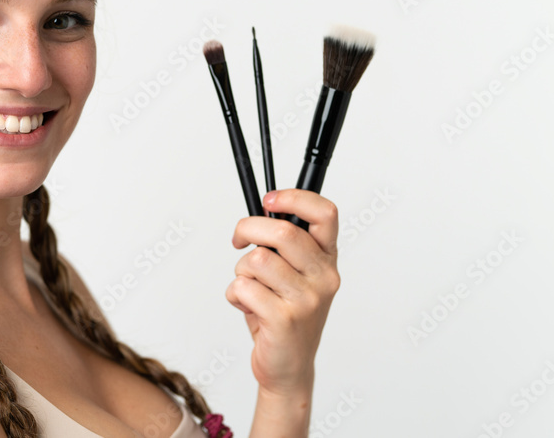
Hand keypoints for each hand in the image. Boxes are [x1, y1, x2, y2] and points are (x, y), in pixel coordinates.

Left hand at [224, 189, 339, 396]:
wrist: (288, 366)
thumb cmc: (284, 314)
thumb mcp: (293, 274)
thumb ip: (284, 245)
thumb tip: (262, 211)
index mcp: (327, 259)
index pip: (325, 214)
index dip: (295, 197)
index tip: (269, 199)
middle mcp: (324, 277)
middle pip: (282, 232)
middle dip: (248, 229)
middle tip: (238, 239)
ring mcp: (307, 300)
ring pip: (256, 259)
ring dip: (241, 270)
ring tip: (249, 286)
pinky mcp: (285, 319)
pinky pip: (243, 287)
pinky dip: (234, 294)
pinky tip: (246, 306)